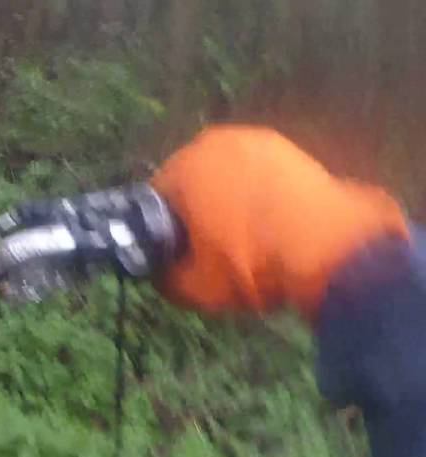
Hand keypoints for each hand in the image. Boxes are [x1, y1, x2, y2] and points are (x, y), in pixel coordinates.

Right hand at [151, 125, 408, 318]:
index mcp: (183, 167)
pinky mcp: (293, 150)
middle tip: (206, 249)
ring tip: (241, 237)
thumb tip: (162, 269)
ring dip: (226, 200)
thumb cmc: (251, 264)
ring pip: (225, 176)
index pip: (153, 201)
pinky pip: (258, 175)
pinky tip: (268, 224)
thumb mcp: (193, 288)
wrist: (331, 251)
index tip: (173, 257)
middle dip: (194, 210)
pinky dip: (257, 195)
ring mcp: (259, 141)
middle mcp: (215, 142)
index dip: (160, 232)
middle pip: (190, 182)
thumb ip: (164, 276)